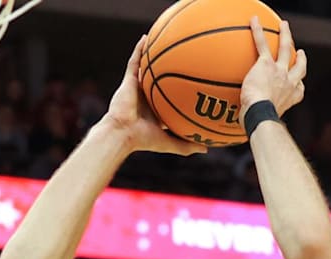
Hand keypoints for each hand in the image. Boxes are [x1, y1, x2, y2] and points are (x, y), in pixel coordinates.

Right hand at [102, 35, 206, 155]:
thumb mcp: (170, 143)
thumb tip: (207, 148)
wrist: (123, 133)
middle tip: (184, 59)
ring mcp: (137, 88)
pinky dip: (139, 50)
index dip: (178, 92)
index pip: (168, 99)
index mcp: (155, 111)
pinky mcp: (128, 81)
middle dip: (169, 71)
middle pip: (159, 81)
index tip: (192, 85)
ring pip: (146, 68)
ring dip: (152, 56)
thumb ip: (187, 145)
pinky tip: (145, 38)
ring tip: (163, 41)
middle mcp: (146, 97)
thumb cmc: (144, 140)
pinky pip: (134, 62)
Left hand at [240, 17, 306, 121]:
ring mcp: (280, 71)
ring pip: (285, 48)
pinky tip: (253, 21)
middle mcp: (289, 83)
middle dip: (301, 59)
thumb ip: (258, 122)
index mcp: (291, 98)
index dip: (299, 84)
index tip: (299, 83)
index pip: (299, 90)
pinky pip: (262, 44)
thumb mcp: (263, 124)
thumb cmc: (260, 124)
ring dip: (285, 35)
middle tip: (300, 52)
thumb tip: (247, 130)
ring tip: (284, 25)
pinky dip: (258, 31)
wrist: (261, 116)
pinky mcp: (266, 64)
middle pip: (299, 67)